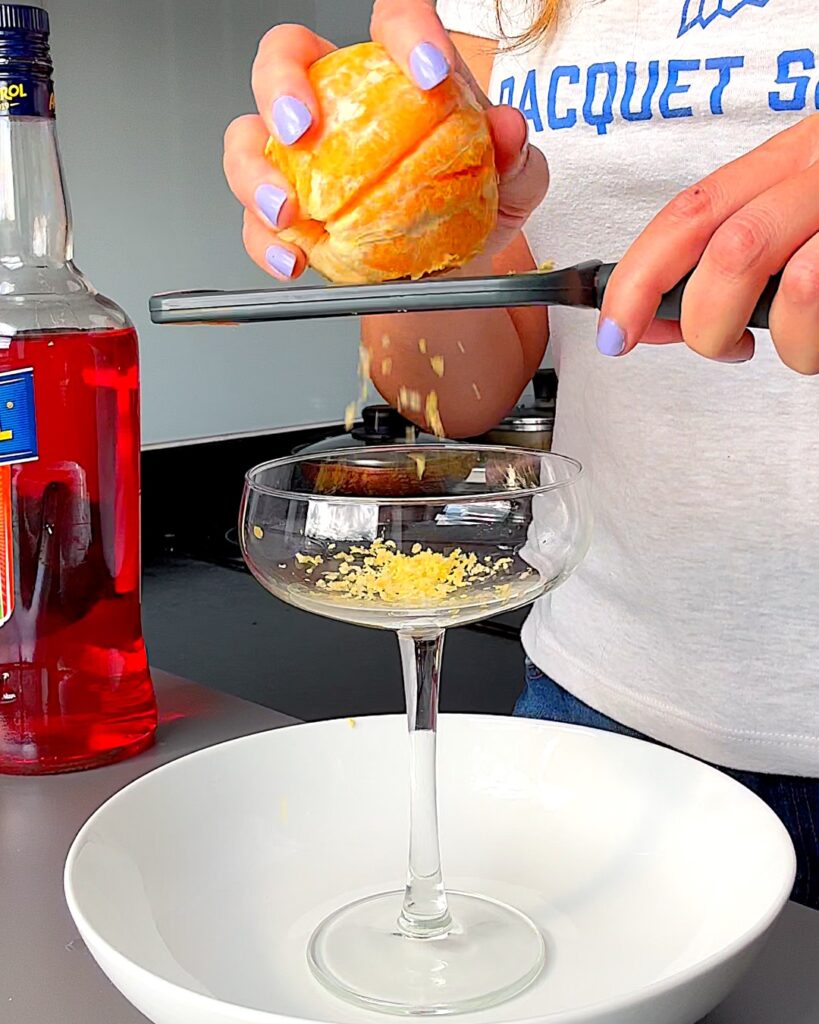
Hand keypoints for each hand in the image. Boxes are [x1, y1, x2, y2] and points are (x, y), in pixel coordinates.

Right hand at [222, 0, 548, 281]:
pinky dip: (266, 243)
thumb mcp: (512, 182)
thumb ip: (517, 155)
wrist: (454, 269)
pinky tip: (292, 258)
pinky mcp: (289, 213)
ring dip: (254, 171)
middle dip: (281, 84)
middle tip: (303, 127)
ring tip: (286, 209)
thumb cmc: (474, 206)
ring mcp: (304, 158)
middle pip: (285, 55)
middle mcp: (339, 102)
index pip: (392, 19)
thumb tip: (507, 129)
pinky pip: (256, 222)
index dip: (406, 29)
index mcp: (397, 74)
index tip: (431, 71)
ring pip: (248, 137)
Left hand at [598, 113, 818, 372]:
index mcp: (787, 160)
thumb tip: (654, 318)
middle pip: (727, 253)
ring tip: (795, 341)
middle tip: (722, 344)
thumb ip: (727, 255)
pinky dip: (818, 346)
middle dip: (703, 323)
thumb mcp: (795, 210)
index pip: (687, 214)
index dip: (638, 279)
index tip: (616, 332)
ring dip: (782, 342)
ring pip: (793, 289)